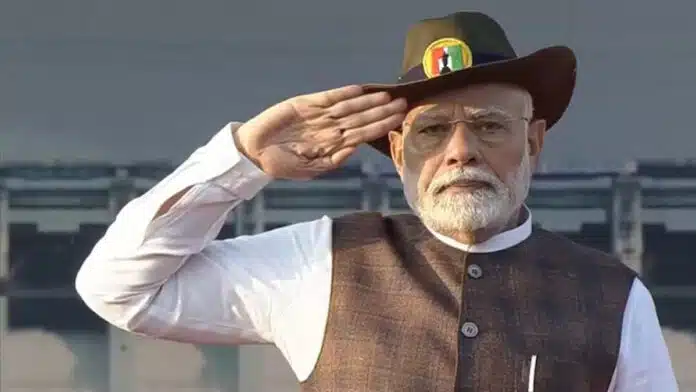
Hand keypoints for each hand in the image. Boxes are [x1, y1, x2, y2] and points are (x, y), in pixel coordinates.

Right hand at [234, 85, 406, 179]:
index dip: (381, 125)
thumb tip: (355, 148)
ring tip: (388, 96)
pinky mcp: (306, 103)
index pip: (363, 133)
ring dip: (369, 101)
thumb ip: (334, 159)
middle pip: (362, 117)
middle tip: (403, 103)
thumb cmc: (282, 164)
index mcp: (334, 144)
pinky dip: (344, 93)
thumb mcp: (311, 168)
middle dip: (382, 111)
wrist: (255, 152)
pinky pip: (329, 97)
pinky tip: (360, 89)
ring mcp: (319, 115)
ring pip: (349, 107)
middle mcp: (330, 127)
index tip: (399, 119)